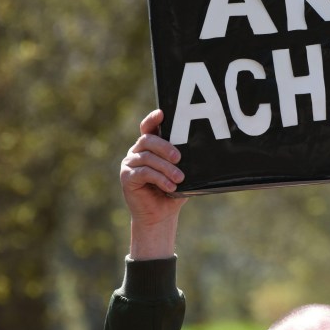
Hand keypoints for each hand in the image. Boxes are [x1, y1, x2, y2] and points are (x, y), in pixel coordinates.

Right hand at [120, 109, 187, 258]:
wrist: (160, 216)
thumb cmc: (173, 191)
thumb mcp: (182, 172)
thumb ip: (184, 160)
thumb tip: (202, 150)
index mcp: (150, 147)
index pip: (148, 127)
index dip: (153, 119)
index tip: (162, 114)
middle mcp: (137, 152)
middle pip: (148, 140)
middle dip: (165, 147)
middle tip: (179, 158)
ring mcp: (130, 164)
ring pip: (147, 157)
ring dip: (165, 167)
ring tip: (179, 178)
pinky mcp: (127, 178)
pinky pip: (143, 173)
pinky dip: (159, 179)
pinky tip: (170, 187)